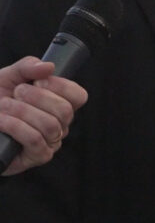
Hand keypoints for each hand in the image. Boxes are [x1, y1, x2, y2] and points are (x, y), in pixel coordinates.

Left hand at [0, 56, 88, 175]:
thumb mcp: (8, 77)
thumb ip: (28, 67)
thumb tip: (49, 66)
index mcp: (58, 104)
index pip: (78, 96)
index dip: (62, 86)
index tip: (38, 80)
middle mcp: (60, 124)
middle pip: (65, 110)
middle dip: (38, 97)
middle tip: (16, 92)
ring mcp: (51, 142)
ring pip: (50, 125)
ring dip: (23, 112)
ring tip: (3, 105)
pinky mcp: (38, 156)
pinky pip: (35, 140)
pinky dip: (16, 127)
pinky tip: (2, 121)